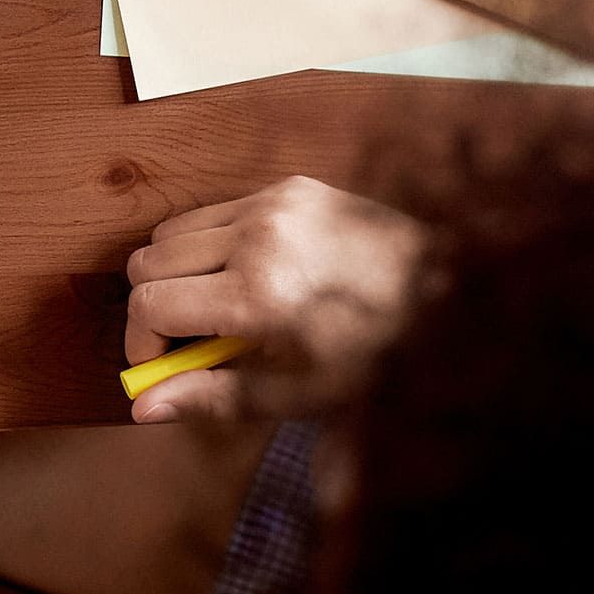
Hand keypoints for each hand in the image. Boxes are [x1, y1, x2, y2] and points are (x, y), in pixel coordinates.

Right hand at [123, 177, 422, 424]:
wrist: (454, 288)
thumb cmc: (378, 355)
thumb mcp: (300, 394)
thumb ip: (213, 396)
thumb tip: (141, 407)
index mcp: (258, 296)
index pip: (149, 305)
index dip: (140, 341)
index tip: (157, 363)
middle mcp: (256, 239)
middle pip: (146, 262)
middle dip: (152, 306)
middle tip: (185, 339)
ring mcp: (270, 204)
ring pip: (171, 232)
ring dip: (175, 271)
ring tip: (214, 305)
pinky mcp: (286, 187)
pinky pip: (214, 212)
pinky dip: (210, 244)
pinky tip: (248, 273)